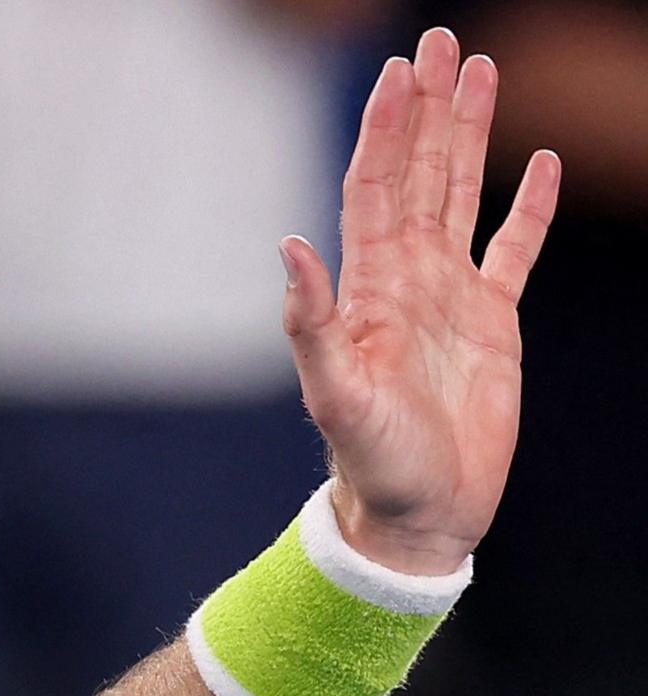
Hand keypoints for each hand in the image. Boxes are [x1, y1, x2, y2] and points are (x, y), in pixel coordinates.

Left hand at [282, 26, 560, 575]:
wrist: (415, 514)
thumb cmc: (371, 464)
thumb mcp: (334, 394)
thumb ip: (311, 323)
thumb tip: (289, 246)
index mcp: (371, 288)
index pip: (377, 188)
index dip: (386, 130)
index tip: (398, 73)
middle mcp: (408, 279)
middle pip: (421, 172)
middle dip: (429, 108)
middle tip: (440, 40)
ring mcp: (452, 296)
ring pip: (464, 194)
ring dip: (471, 134)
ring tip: (481, 71)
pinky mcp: (494, 324)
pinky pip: (514, 251)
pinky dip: (527, 207)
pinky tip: (540, 162)